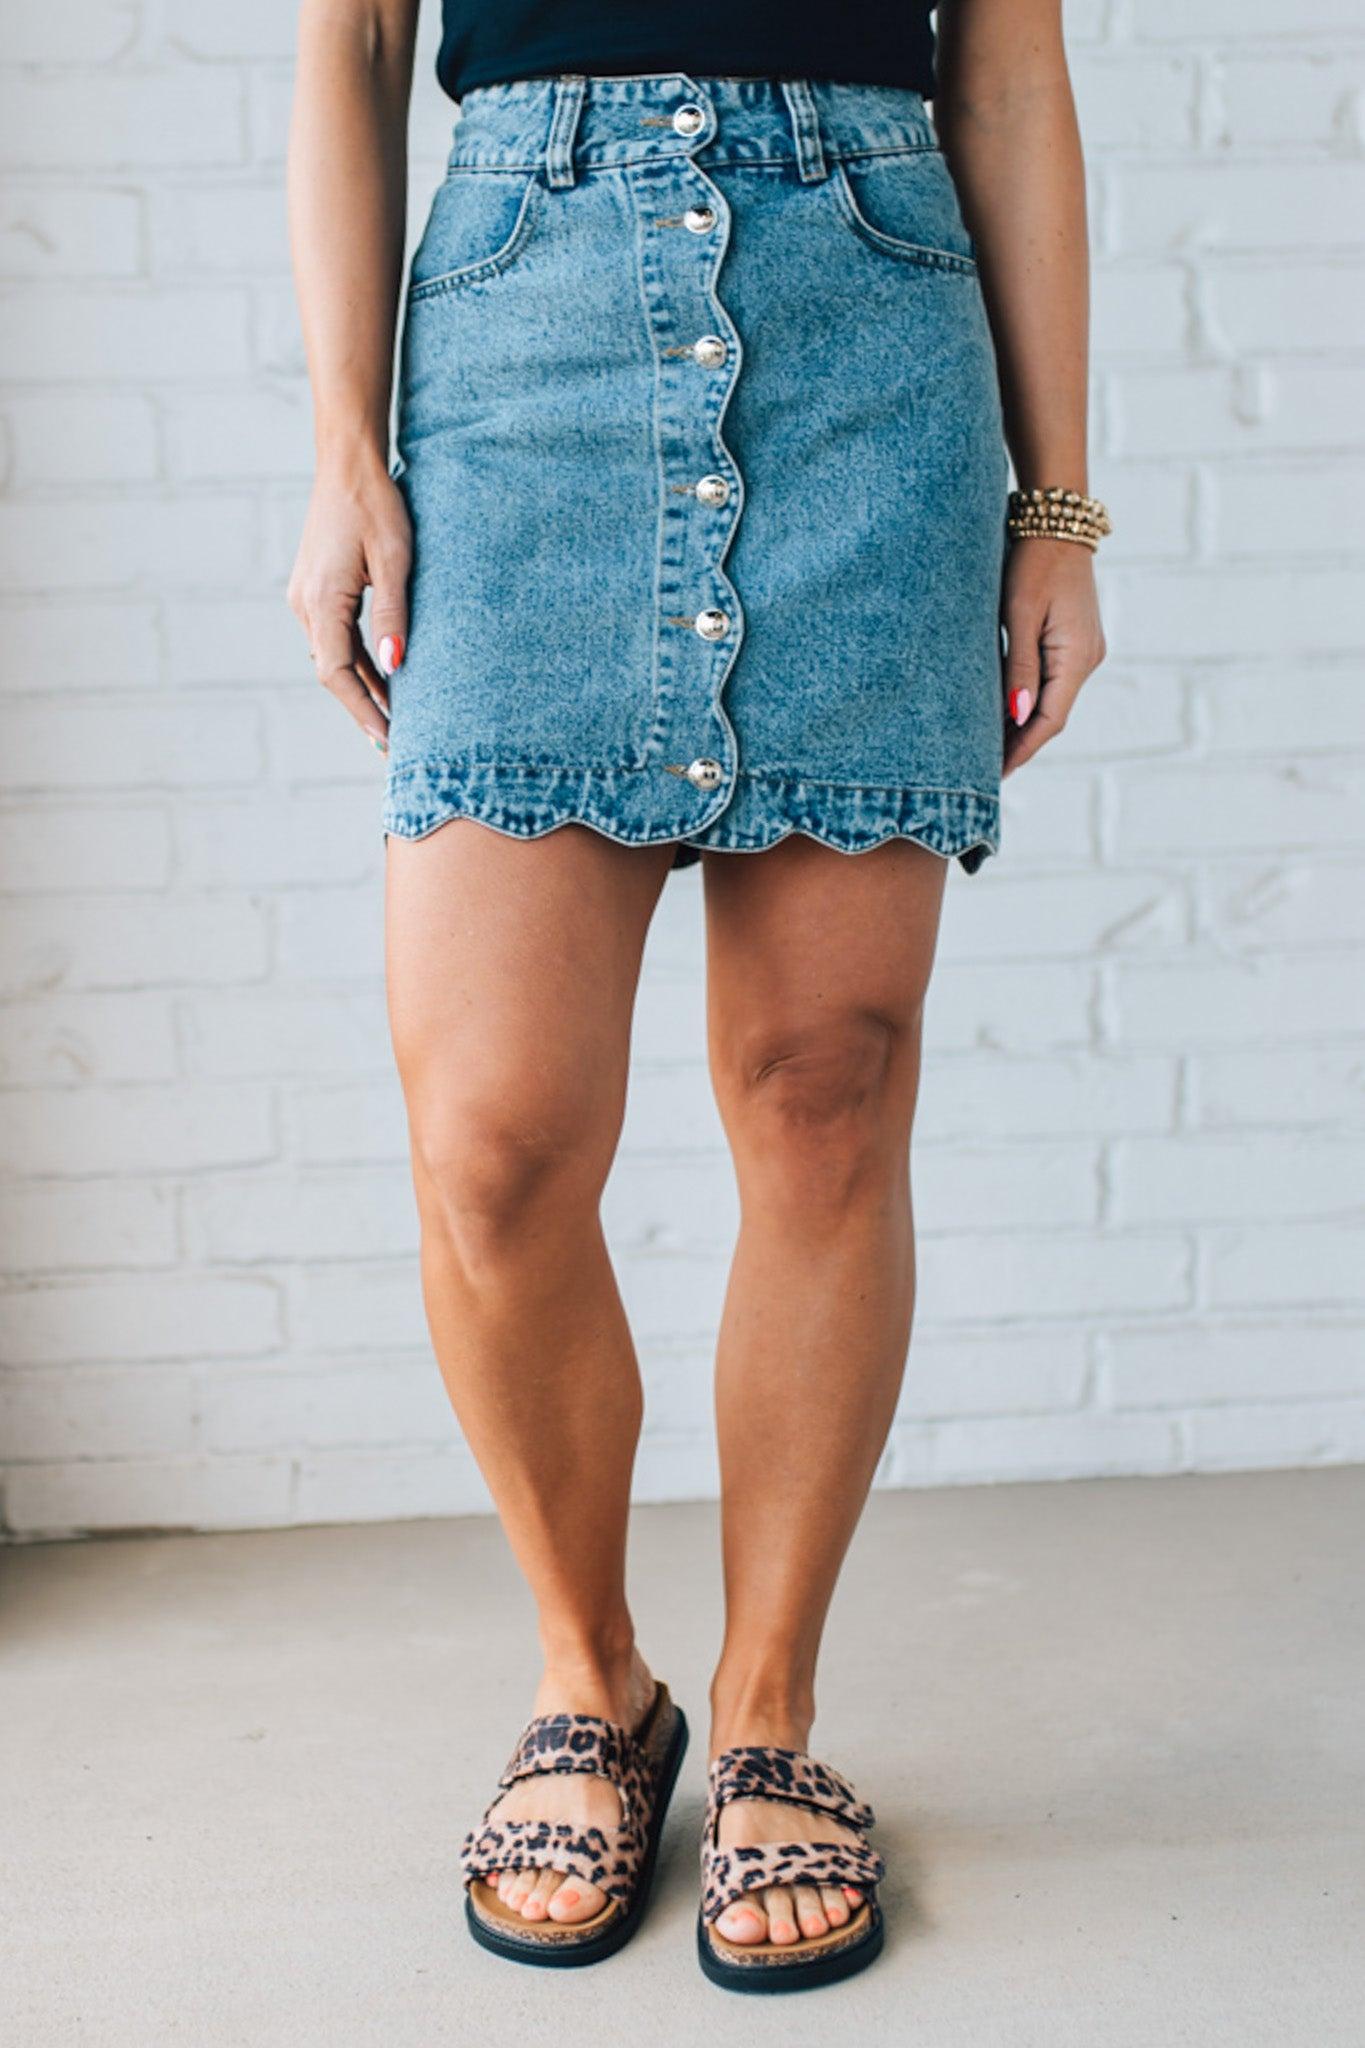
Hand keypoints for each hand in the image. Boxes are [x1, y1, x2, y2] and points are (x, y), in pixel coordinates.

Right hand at [287, 453, 411, 751]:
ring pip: (334, 656)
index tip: (388, 740)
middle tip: (396, 745)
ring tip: (395, 719)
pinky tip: (383, 679)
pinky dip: (358, 661)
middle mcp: (305, 604)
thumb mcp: (395, 561)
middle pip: (333, 673)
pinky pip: (335, 637)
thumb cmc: (376, 504)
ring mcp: (306, 596)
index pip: (337, 675)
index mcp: (321, 601)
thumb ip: (393, 617)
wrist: (348, 462)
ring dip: (362, 687)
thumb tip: (395, 668)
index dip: (363, 711)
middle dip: (363, 709)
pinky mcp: (315, 588)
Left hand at [1000, 539, 1105, 775]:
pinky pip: (1051, 681)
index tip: (994, 773)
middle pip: (1052, 716)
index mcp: (1077, 657)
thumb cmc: (1033, 562)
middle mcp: (1086, 658)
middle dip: (1020, 743)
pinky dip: (1029, 700)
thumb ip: (1018, 666)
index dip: (1022, 749)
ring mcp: (1083, 650)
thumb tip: (1017, 715)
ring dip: (1022, 724)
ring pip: (1052, 700)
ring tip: (987, 746)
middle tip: (982, 768)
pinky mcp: (1073, 640)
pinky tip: (1004, 710)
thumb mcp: (1020, 614)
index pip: (1049, 720)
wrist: (1056, 521)